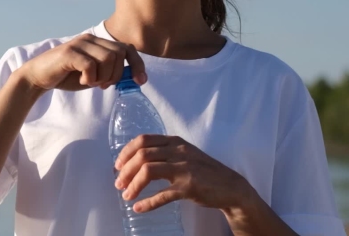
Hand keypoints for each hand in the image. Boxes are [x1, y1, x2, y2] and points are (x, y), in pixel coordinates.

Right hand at [16, 33, 146, 91]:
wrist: (38, 77)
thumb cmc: (67, 76)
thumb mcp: (93, 75)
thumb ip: (109, 72)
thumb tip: (129, 77)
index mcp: (98, 42)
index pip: (126, 48)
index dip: (137, 64)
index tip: (140, 81)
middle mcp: (90, 39)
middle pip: (119, 54)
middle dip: (116, 74)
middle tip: (102, 85)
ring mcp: (79, 44)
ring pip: (108, 59)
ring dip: (103, 76)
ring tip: (91, 82)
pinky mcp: (69, 53)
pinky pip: (91, 65)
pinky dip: (91, 78)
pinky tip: (83, 81)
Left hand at [113, 134, 251, 213]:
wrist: (231, 186)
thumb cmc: (203, 171)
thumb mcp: (184, 154)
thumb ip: (165, 153)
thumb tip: (136, 161)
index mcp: (175, 142)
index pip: (143, 140)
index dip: (126, 152)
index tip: (118, 165)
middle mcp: (178, 151)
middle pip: (142, 155)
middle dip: (125, 170)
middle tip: (119, 184)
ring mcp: (184, 169)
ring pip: (148, 171)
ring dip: (133, 184)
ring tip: (127, 195)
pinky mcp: (189, 187)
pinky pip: (163, 195)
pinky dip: (148, 202)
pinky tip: (139, 208)